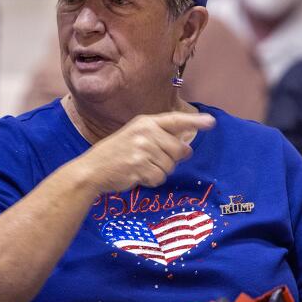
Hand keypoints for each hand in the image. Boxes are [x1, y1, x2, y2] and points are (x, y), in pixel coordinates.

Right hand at [71, 111, 215, 193]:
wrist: (91, 170)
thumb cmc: (114, 154)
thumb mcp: (134, 136)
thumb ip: (159, 137)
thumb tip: (187, 148)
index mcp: (145, 122)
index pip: (175, 120)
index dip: (195, 121)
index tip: (211, 122)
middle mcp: (145, 133)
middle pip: (179, 149)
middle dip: (172, 159)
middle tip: (152, 160)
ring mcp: (142, 150)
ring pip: (170, 166)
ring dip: (159, 171)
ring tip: (140, 167)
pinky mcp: (140, 167)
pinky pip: (160, 178)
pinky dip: (151, 181)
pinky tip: (137, 175)